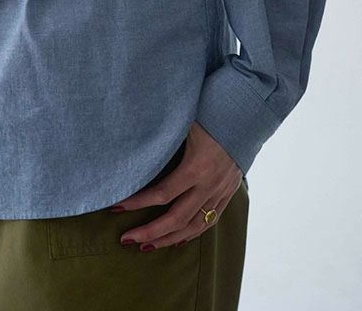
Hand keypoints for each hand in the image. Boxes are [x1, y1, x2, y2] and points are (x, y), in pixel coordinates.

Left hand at [110, 120, 243, 250]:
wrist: (244, 118)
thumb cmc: (209, 115)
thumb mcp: (184, 124)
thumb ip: (162, 136)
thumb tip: (130, 137)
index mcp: (196, 167)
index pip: (163, 194)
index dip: (138, 203)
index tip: (117, 208)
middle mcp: (209, 185)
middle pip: (176, 218)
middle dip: (149, 232)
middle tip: (125, 239)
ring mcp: (220, 192)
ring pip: (193, 226)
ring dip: (168, 239)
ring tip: (146, 246)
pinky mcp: (227, 194)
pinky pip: (209, 221)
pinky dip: (191, 233)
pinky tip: (176, 239)